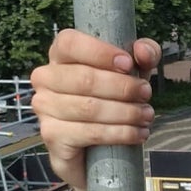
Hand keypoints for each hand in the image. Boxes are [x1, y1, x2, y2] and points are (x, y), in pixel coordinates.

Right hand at [31, 29, 159, 189]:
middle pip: (84, 78)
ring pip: (88, 108)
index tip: (128, 64)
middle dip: (122, 87)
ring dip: (125, 113)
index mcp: (60, 54)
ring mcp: (44, 107)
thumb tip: (142, 50)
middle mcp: (46, 78)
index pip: (70, 43)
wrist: (95, 147)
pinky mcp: (52, 135)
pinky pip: (88, 133)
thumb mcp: (133, 72)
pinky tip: (137, 133)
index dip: (100, 52)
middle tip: (146, 94)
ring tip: (146, 115)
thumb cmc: (112, 97)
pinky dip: (119, 134)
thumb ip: (144, 54)